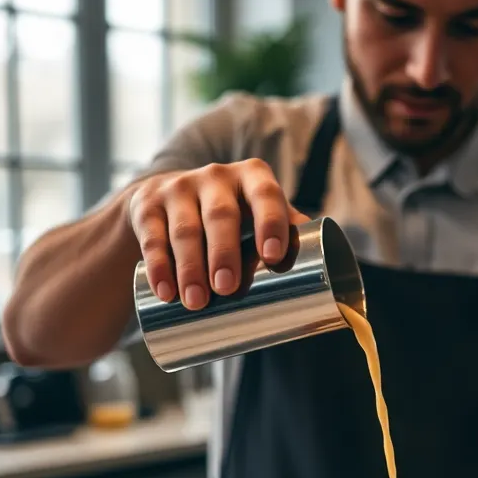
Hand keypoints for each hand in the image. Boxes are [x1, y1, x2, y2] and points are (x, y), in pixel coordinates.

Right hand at [128, 160, 309, 309]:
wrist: (171, 199)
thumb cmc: (234, 214)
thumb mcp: (261, 213)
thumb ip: (292, 232)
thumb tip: (329, 272)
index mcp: (253, 178)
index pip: (267, 196)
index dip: (272, 223)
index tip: (273, 257)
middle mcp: (216, 176)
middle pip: (221, 216)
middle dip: (225, 253)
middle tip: (227, 288)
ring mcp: (179, 188)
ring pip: (185, 229)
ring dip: (190, 267)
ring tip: (197, 301)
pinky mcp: (148, 206)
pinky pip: (152, 237)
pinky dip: (158, 267)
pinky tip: (164, 291)